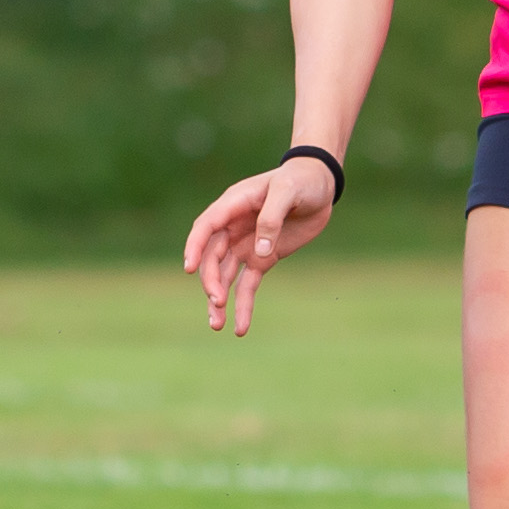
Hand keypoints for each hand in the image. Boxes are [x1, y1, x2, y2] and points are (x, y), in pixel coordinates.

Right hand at [182, 154, 339, 333]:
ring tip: (218, 326)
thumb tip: (260, 252)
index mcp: (234, 205)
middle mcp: (233, 228)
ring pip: (224, 276)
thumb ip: (272, 218)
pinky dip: (243, 305)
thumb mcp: (288, 191)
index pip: (206, 228)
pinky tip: (241, 327)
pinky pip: (247, 285)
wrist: (320, 186)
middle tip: (217, 302)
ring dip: (219, 300)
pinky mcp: (262, 259)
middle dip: (211, 281)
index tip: (188, 268)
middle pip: (212, 258)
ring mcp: (246, 245)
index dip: (194, 247)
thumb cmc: (301, 180)